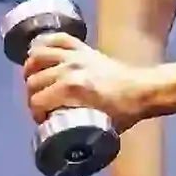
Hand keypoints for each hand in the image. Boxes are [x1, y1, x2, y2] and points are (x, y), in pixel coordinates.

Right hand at [23, 33, 150, 130]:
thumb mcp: (99, 127)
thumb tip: (57, 136)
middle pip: (34, 81)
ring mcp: (76, 56)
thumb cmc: (125, 111)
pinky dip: (45, 44)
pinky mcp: (84, 48)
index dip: (36, 114)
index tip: (43, 120)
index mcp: (73, 89)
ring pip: (38, 57)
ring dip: (31, 70)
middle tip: (41, 105)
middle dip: (32, 96)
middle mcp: (70, 69)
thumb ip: (76, 131)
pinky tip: (41, 54)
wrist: (144, 90)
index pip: (37, 101)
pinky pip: (58, 39)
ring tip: (35, 81)